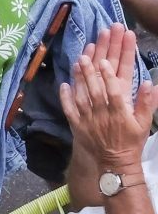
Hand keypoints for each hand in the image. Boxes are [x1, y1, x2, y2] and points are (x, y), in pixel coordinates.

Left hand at [60, 24, 157, 194]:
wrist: (114, 163)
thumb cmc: (131, 141)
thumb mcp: (143, 123)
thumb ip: (146, 103)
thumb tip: (149, 84)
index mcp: (120, 112)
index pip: (113, 90)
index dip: (108, 76)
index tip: (104, 61)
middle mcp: (102, 113)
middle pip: (96, 87)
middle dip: (93, 68)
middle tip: (90, 51)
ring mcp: (88, 119)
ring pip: (82, 95)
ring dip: (80, 77)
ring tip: (79, 60)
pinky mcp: (77, 124)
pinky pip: (69, 109)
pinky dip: (66, 97)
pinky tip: (64, 83)